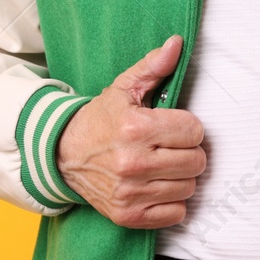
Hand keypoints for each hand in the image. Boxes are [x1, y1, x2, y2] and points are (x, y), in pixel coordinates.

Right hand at [55, 34, 206, 227]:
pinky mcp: (127, 215)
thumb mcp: (124, 88)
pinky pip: (175, 214)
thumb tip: (177, 43)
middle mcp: (134, 164)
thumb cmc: (100, 120)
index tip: (175, 126)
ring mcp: (130, 193)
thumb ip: (153, 66)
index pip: (194, 131)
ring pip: (188, 188)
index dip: (189, 126)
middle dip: (189, 151)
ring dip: (181, 176)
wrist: (64, 154)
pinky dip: (172, 202)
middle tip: (171, 146)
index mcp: (136, 128)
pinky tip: (158, 185)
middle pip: (196, 162)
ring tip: (164, 164)